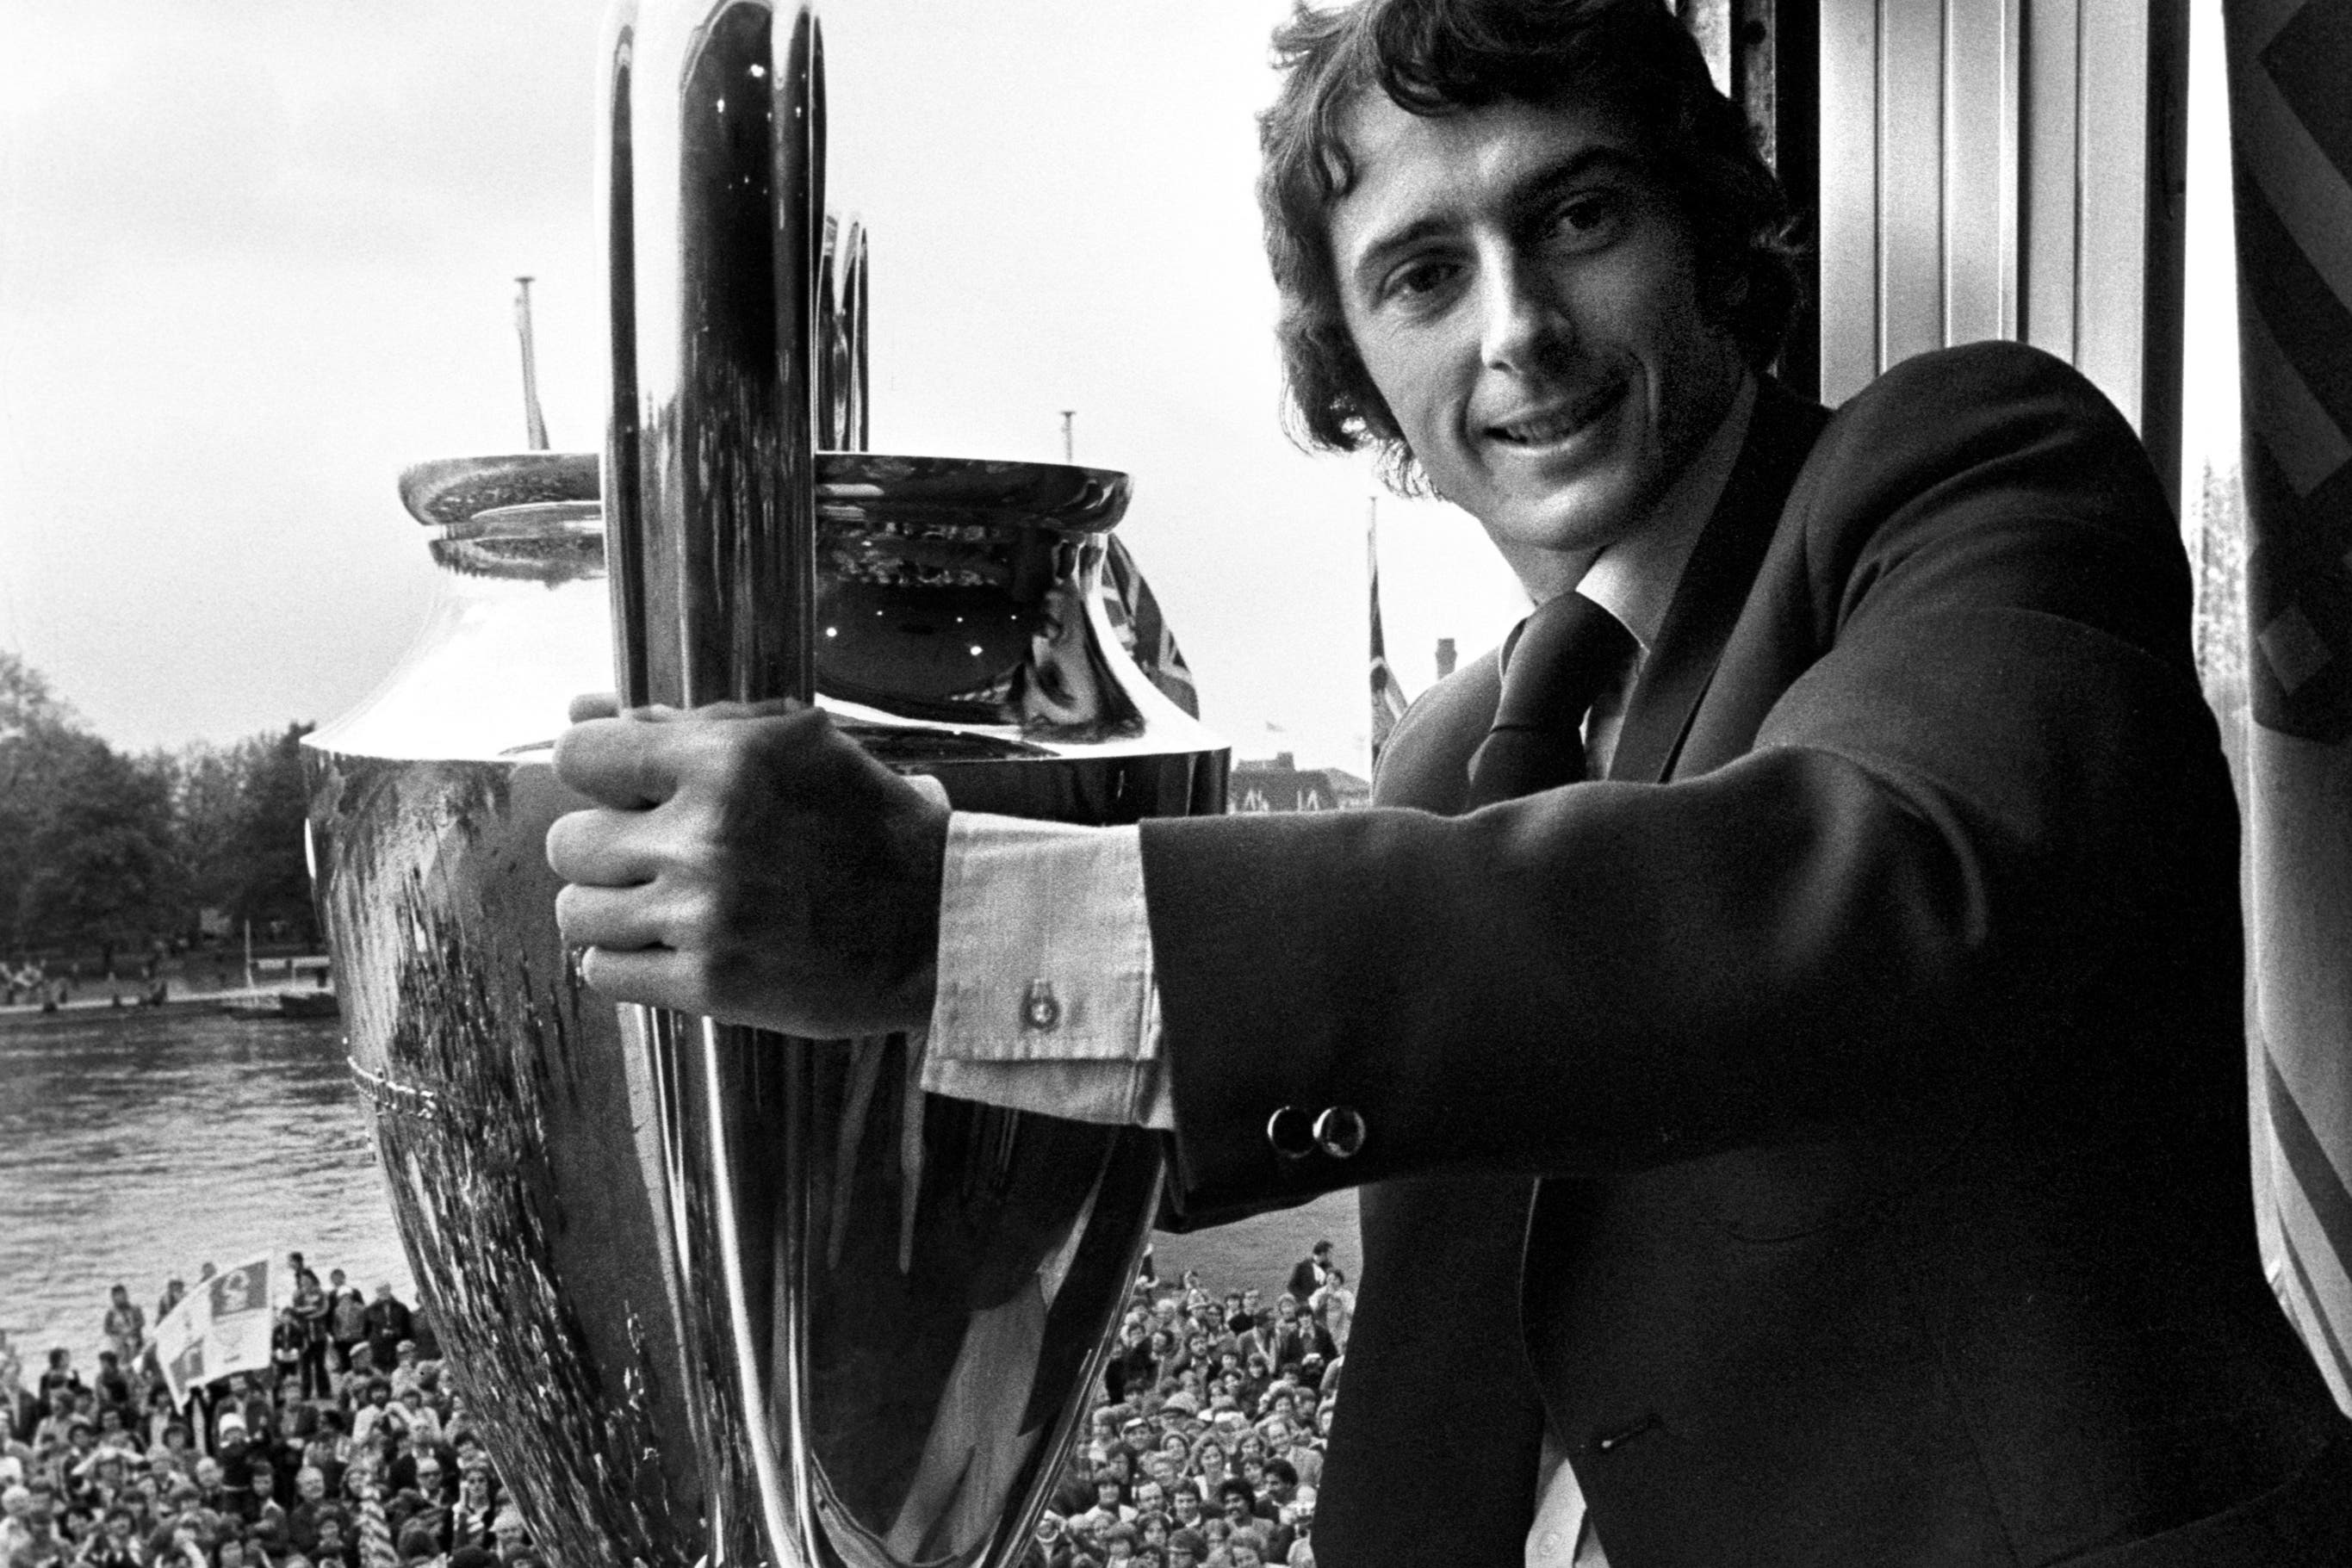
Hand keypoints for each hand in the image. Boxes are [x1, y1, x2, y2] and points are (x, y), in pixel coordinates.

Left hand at [546, 694, 948, 1036]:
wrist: (940, 924)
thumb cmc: (868, 823)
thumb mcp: (793, 743)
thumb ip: (684, 722)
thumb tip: (580, 706)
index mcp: (726, 761)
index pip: (577, 755)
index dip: (597, 773)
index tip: (628, 791)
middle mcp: (706, 837)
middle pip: (568, 843)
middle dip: (607, 849)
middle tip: (660, 858)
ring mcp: (704, 916)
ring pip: (576, 913)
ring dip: (614, 910)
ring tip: (667, 907)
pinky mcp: (709, 986)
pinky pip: (602, 974)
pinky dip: (628, 963)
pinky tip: (674, 947)